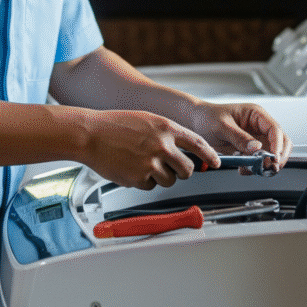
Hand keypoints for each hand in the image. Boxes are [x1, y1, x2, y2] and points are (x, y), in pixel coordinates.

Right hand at [79, 109, 219, 189]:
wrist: (90, 134)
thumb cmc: (115, 125)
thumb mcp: (147, 120)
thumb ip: (167, 133)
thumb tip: (184, 149)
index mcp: (166, 128)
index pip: (198, 143)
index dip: (210, 155)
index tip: (216, 162)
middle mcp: (161, 145)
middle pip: (188, 169)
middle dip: (183, 172)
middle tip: (174, 168)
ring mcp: (150, 163)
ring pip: (170, 180)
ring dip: (161, 177)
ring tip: (144, 164)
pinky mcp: (138, 178)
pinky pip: (150, 186)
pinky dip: (144, 181)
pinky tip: (132, 168)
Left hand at [186, 101, 291, 169]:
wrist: (196, 122)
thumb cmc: (208, 117)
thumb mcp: (221, 126)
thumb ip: (239, 137)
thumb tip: (256, 148)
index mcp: (256, 115)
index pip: (275, 129)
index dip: (278, 145)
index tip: (274, 158)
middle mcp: (259, 126)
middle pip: (281, 142)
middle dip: (278, 157)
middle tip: (268, 168)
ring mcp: (256, 139)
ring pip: (272, 154)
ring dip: (266, 164)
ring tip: (251, 170)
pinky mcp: (249, 150)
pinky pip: (259, 161)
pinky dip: (255, 168)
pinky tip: (243, 169)